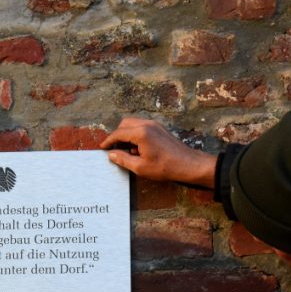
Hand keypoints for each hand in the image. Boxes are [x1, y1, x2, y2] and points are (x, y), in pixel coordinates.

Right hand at [100, 117, 216, 187]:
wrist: (188, 164)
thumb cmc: (165, 167)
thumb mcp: (140, 167)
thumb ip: (123, 159)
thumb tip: (111, 154)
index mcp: (141, 133)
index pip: (118, 133)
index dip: (108, 141)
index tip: (102, 147)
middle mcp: (147, 124)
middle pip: (124, 124)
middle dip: (117, 135)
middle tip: (114, 149)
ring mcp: (155, 125)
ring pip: (133, 123)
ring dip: (126, 134)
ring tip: (127, 151)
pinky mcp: (160, 128)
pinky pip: (142, 126)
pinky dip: (135, 134)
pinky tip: (138, 149)